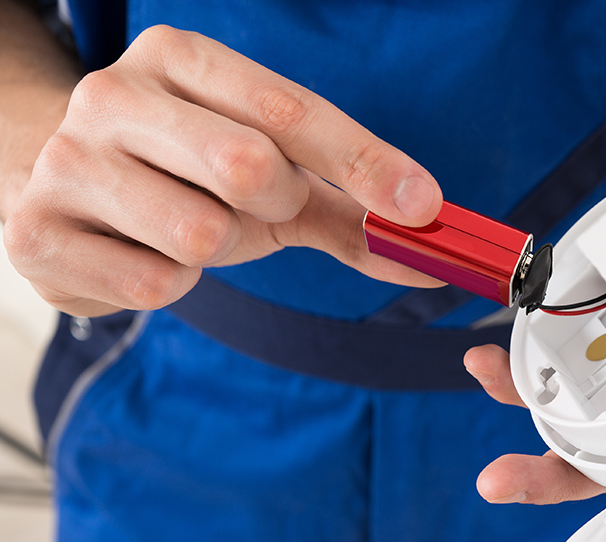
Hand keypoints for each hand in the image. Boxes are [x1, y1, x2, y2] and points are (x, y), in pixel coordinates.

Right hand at [3, 25, 443, 317]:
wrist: (66, 188)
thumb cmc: (188, 176)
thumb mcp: (274, 179)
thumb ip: (351, 212)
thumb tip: (432, 263)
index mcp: (180, 59)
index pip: (290, 108)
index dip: (366, 160)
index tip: (423, 205)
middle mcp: (115, 94)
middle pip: (250, 166)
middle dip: (275, 204)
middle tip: (252, 203)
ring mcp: (67, 161)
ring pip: (201, 235)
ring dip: (219, 250)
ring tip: (185, 227)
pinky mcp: (37, 233)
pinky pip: (156, 285)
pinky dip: (172, 284)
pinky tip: (144, 255)